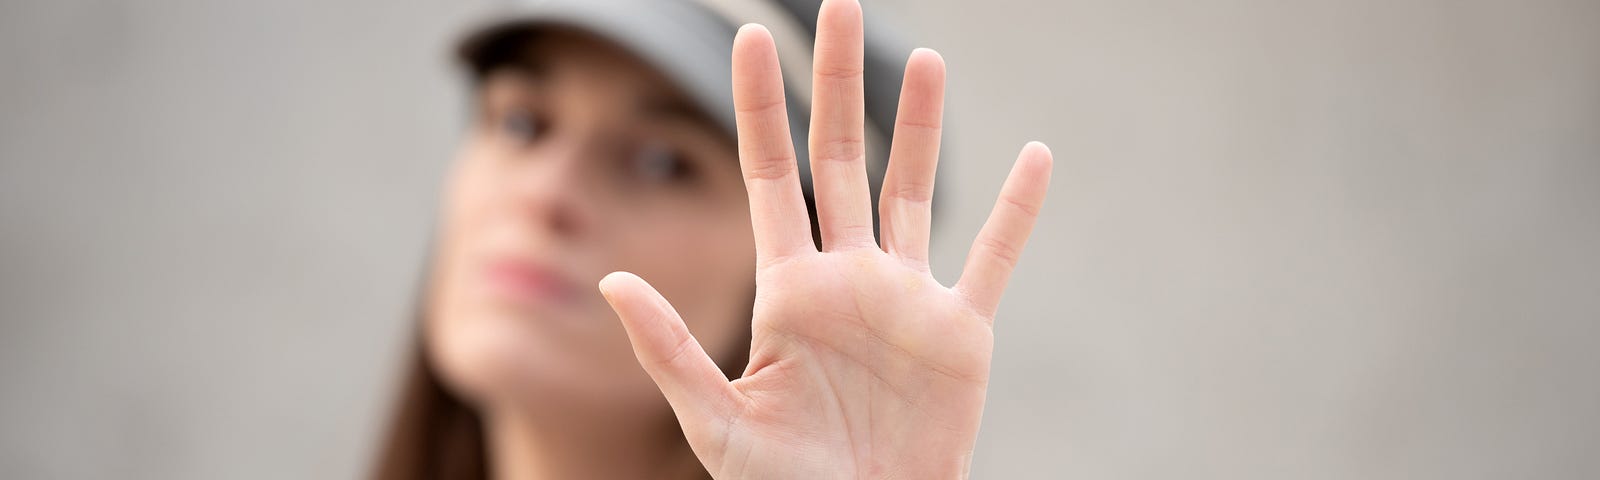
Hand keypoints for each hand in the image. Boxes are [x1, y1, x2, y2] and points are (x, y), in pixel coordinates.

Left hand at [598, 0, 1051, 476]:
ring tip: (925, 58)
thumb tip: (611, 277)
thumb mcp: (716, 422)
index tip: (751, 37)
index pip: (769, 174)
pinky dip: (1015, 211)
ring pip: (914, 191)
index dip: (760, 105)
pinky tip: (1034, 157)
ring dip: (921, 124)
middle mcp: (846, 277)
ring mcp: (905, 300)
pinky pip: (992, 258)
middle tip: (838, 7)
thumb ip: (669, 349)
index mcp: (787, 289)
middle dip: (837, 83)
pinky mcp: (960, 333)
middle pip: (842, 158)